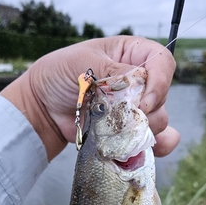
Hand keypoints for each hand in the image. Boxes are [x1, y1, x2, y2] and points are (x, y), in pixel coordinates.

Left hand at [0, 36, 179, 159]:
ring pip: (158, 119)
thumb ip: (113, 71)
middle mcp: (137, 80)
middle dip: (148, 109)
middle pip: (162, 95)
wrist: (43, 108)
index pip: (162, 62)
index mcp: (130, 55)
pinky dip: (158, 146)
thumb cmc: (58, 76)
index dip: (160, 81)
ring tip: (120, 133)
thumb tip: (139, 87)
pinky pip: (155, 139)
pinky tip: (148, 149)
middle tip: (123, 117)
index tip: (144, 101)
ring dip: (144, 130)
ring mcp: (134, 107)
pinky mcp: (128, 130)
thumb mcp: (83, 62)